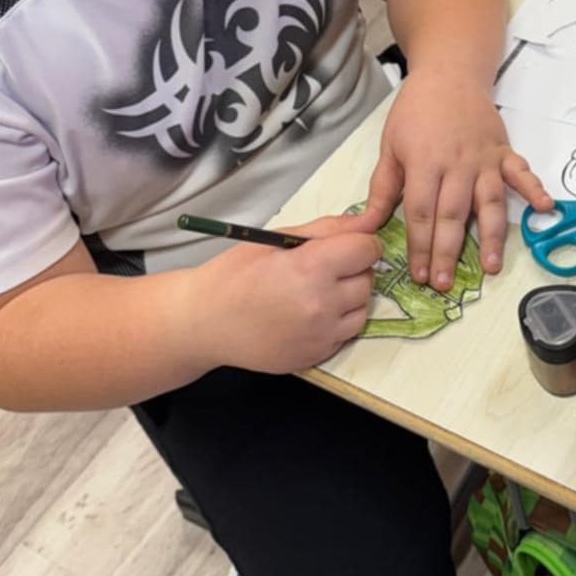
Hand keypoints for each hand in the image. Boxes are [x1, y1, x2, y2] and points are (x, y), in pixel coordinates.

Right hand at [201, 213, 380, 373]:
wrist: (205, 322)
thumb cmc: (236, 274)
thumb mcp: (278, 238)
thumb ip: (329, 229)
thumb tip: (371, 219)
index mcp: (310, 268)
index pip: (367, 249)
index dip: (359, 243)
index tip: (343, 246)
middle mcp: (321, 304)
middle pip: (367, 279)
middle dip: (352, 269)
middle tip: (321, 269)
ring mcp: (321, 335)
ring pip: (362, 308)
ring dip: (349, 297)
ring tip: (315, 292)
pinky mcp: (317, 356)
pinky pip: (347, 333)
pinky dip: (337, 322)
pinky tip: (309, 315)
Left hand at [358, 67, 551, 289]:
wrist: (449, 72)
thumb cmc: (416, 111)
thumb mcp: (390, 146)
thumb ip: (383, 188)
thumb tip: (367, 225)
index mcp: (424, 163)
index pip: (421, 212)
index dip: (419, 246)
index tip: (419, 274)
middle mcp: (457, 164)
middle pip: (452, 215)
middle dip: (447, 252)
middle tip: (444, 283)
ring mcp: (484, 159)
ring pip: (488, 203)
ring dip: (489, 237)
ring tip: (489, 268)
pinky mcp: (503, 151)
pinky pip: (521, 172)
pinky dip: (534, 188)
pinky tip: (546, 207)